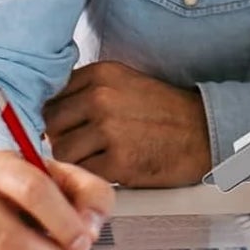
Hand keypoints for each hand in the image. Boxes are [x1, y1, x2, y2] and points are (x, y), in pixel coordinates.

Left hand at [43, 60, 211, 187]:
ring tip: (99, 157)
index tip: (67, 126)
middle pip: (51, 124)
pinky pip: (82, 173)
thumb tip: (46, 114)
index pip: (51, 95)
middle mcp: (101, 97)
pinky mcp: (118, 161)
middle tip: (84, 145)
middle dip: (62, 137)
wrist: (203, 131)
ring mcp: (109, 129)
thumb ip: (86, 92)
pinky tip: (110, 168)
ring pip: (61, 152)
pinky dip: (91, 176)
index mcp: (101, 73)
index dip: (56, 115)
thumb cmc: (162, 111)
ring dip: (75, 161)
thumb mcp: (124, 84)